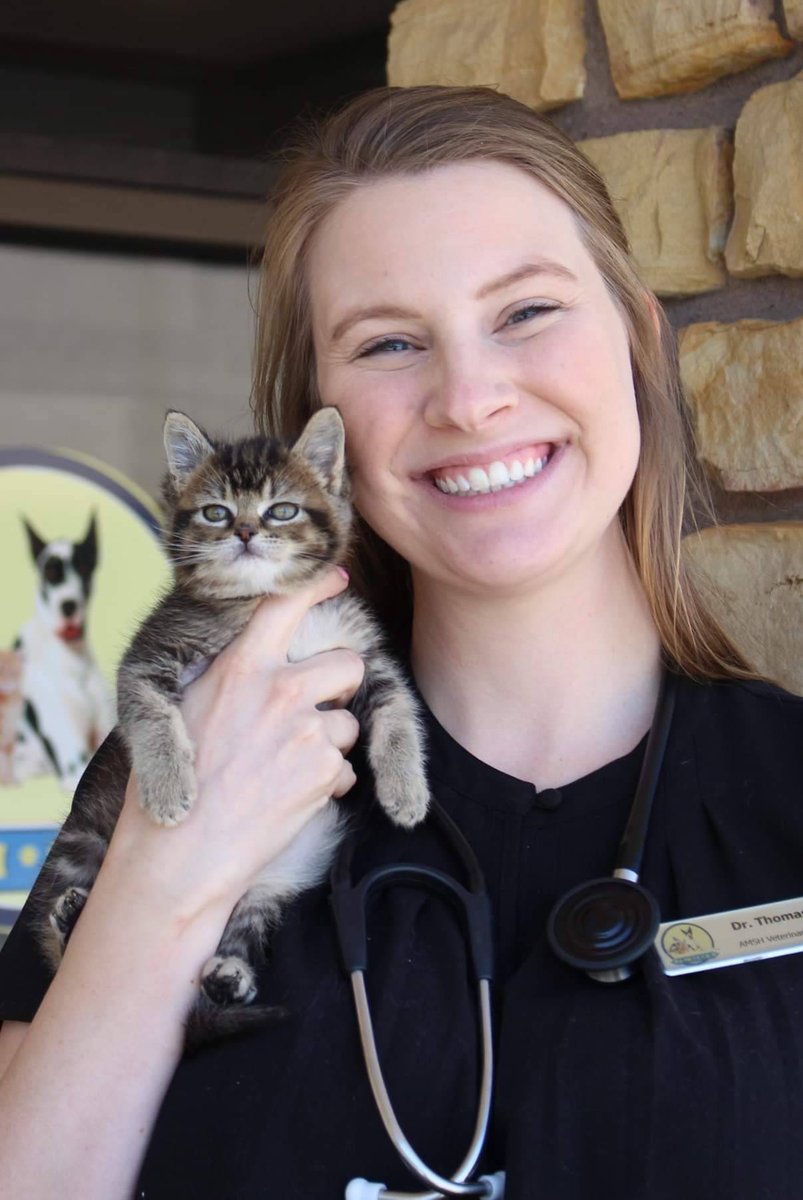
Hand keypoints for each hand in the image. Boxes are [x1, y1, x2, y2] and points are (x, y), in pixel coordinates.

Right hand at [108, 567, 363, 922]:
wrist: (180, 856)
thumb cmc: (171, 786)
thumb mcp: (185, 709)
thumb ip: (231, 676)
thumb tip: (259, 659)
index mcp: (240, 666)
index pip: (287, 603)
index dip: (318, 584)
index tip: (336, 578)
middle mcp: (280, 689)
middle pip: (348, 663)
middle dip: (340, 685)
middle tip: (313, 710)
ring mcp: (307, 730)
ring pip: (348, 721)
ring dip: (328, 742)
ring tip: (282, 768)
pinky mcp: (324, 772)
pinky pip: (345, 767)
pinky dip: (326, 783)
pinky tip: (286, 798)